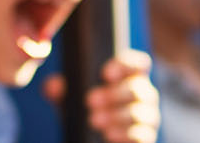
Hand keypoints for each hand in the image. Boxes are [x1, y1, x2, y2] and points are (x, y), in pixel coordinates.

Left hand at [39, 52, 160, 142]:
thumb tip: (52, 86)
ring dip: (117, 117)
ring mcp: (147, 116)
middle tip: (90, 101)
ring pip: (140, 113)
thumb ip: (61, 89)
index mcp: (129, 77)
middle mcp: (143, 94)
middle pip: (138, 89)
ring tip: (94, 120)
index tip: (105, 74)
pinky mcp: (145, 136)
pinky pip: (143, 136)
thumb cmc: (85, 107)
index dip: (125, 66)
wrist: (92, 135)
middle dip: (113, 95)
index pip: (138, 64)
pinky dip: (126, 135)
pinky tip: (109, 135)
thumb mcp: (71, 96)